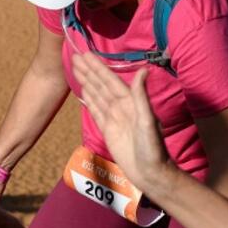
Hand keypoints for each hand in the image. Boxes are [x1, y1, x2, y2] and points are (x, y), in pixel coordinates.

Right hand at [72, 53, 175, 191]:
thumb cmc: (152, 147)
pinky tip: (83, 91)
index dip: (97, 68)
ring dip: (86, 82)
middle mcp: (121, 106)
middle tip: (75, 57)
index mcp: (130, 102)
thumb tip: (142, 70)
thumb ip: (141, 96)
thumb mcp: (147, 120)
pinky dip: (89, 100)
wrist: (149, 172)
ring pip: (96, 95)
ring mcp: (113, 118)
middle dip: (88, 71)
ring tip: (75, 69)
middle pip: (101, 85)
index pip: (110, 80)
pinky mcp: (107, 130)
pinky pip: (95, 111)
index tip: (85, 55)